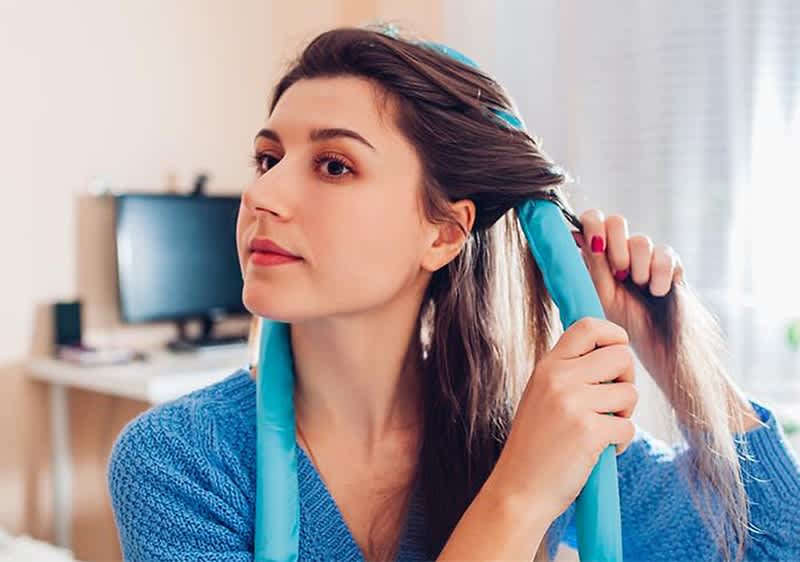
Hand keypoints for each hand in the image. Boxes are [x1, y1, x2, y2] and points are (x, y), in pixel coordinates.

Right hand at [486, 318, 637, 521]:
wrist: (519, 489)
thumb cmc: (535, 446)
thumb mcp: (541, 396)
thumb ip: (568, 372)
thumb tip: (613, 353)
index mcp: (547, 366)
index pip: (588, 326)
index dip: (614, 335)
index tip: (617, 352)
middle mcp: (558, 378)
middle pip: (621, 355)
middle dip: (627, 379)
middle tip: (614, 402)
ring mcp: (572, 404)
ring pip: (630, 392)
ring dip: (625, 415)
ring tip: (603, 430)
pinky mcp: (588, 432)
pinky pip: (628, 427)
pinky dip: (621, 443)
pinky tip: (601, 452)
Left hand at [571, 210, 684, 346]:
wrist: (654, 343)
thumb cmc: (621, 321)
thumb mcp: (600, 293)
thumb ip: (591, 264)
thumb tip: (574, 234)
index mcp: (598, 255)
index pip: (592, 219)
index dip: (593, 223)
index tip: (596, 245)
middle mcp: (621, 250)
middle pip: (616, 221)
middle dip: (616, 245)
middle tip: (620, 272)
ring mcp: (646, 255)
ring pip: (640, 240)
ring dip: (638, 266)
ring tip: (639, 287)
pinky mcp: (670, 263)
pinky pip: (665, 254)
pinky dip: (660, 275)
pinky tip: (657, 291)